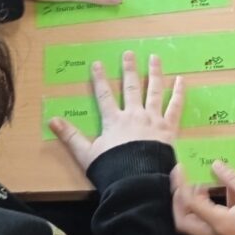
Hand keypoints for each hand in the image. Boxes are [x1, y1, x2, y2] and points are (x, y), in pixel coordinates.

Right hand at [50, 51, 183, 169]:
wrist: (137, 180)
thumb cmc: (112, 169)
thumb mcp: (86, 154)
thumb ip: (70, 136)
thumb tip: (52, 120)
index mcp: (114, 120)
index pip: (104, 95)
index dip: (100, 79)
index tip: (98, 64)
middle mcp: (134, 115)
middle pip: (131, 87)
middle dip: (129, 69)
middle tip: (129, 53)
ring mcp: (153, 120)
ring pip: (154, 91)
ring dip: (154, 73)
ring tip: (155, 57)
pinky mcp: (169, 128)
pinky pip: (175, 107)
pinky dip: (179, 93)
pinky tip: (181, 80)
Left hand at [171, 161, 234, 234]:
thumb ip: (232, 178)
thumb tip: (216, 165)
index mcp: (219, 221)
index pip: (189, 202)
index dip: (181, 183)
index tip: (181, 167)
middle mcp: (213, 234)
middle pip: (182, 220)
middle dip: (178, 199)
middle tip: (184, 180)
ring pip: (192, 224)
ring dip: (190, 204)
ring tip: (201, 184)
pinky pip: (204, 224)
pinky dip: (202, 208)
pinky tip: (214, 193)